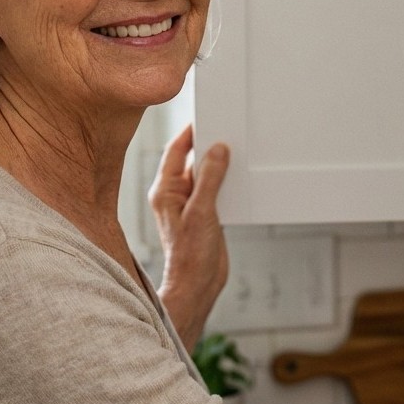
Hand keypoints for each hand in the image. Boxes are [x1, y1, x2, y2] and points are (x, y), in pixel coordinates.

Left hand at [149, 124, 229, 348]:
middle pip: (192, 161)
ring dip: (220, 167)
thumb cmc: (191, 255)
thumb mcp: (202, 212)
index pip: (175, 151)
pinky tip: (239, 179)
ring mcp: (189, 206)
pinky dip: (226, 183)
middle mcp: (174, 196)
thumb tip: (217, 150)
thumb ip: (210, 179)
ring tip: (236, 152)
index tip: (205, 116)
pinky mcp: (204, 216)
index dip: (190, 132)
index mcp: (164, 191)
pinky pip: (215, 191)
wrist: (198, 286)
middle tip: (226, 130)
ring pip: (206, 176)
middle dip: (208, 147)